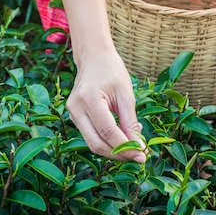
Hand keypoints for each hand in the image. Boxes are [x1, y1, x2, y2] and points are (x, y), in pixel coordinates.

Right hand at [66, 48, 145, 162]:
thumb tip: (138, 147)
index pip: (108, 131)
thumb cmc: (112, 71)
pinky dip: (107, 142)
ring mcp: (72, 113)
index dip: (125, 147)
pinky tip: (121, 142)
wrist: (94, 58)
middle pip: (96, 143)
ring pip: (92, 143)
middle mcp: (76, 108)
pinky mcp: (74, 116)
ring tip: (132, 150)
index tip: (143, 155)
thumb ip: (130, 121)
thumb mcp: (126, 94)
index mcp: (89, 98)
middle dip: (119, 154)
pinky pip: (90, 136)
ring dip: (113, 151)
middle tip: (139, 157)